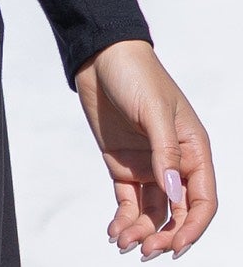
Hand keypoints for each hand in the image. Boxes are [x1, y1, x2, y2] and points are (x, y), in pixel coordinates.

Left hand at [75, 39, 216, 257]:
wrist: (100, 56)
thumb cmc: (136, 75)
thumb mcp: (155, 110)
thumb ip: (165, 153)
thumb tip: (173, 193)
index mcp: (193, 150)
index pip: (202, 200)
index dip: (193, 227)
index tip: (176, 247)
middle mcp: (174, 164)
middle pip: (178, 213)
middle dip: (165, 236)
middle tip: (146, 251)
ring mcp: (148, 166)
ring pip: (152, 213)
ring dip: (142, 232)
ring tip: (124, 243)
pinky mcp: (123, 166)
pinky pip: (128, 202)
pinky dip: (123, 220)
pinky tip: (114, 232)